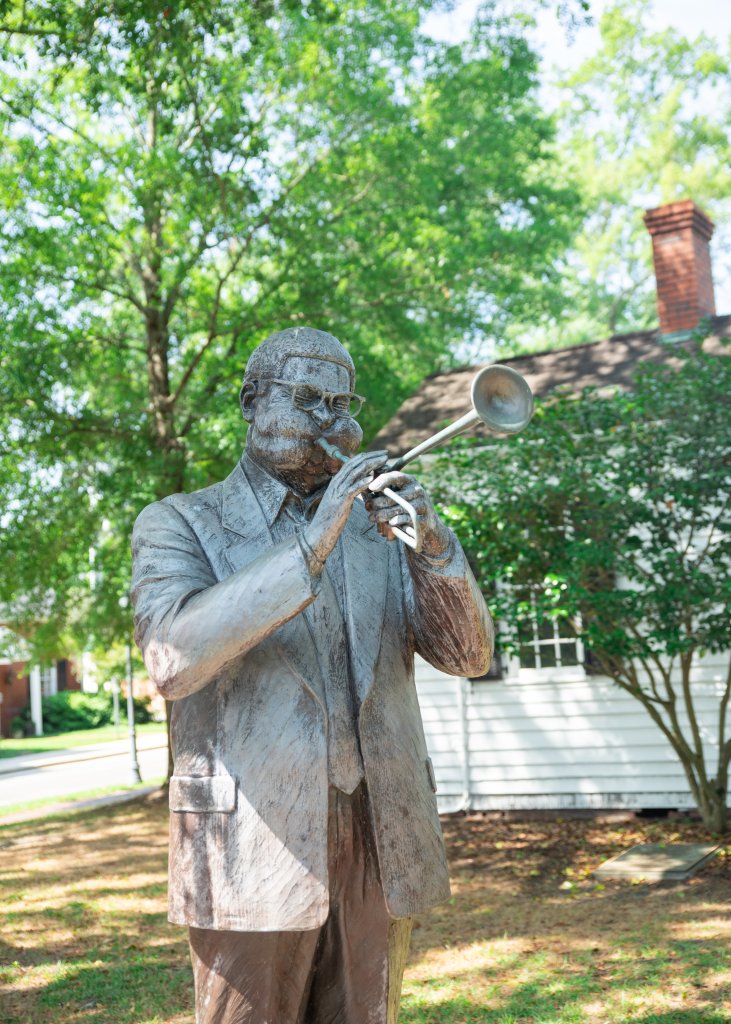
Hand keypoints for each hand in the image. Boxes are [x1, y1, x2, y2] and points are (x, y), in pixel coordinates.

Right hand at [303, 450, 388, 572]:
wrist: (319, 532)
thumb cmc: (331, 519)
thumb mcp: (342, 501)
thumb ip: (350, 492)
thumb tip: (362, 486)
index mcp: (337, 482)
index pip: (352, 463)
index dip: (367, 457)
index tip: (380, 455)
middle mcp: (336, 483)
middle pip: (354, 464)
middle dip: (371, 457)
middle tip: (386, 453)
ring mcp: (337, 492)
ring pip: (355, 473)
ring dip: (370, 465)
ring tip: (383, 461)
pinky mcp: (340, 502)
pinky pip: (352, 489)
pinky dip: (362, 482)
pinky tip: (371, 478)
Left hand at [365, 471, 451, 558]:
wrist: (430, 529)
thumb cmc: (409, 510)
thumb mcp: (402, 497)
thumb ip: (388, 491)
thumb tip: (364, 487)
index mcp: (411, 481)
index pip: (395, 476)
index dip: (381, 481)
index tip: (370, 488)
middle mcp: (418, 490)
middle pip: (392, 496)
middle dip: (376, 503)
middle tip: (368, 508)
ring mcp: (422, 505)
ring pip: (395, 509)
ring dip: (381, 515)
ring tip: (371, 518)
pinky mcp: (423, 519)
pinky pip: (403, 520)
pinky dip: (393, 523)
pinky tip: (388, 524)